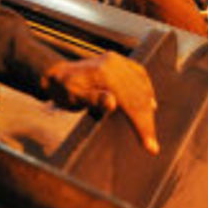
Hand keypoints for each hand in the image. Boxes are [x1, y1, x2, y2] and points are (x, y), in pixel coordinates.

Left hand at [42, 52, 159, 154]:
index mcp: (104, 73)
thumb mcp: (72, 97)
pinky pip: (140, 76)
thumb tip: (112, 102)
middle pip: (139, 96)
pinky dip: (146, 91)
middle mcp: (114, 64)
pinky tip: (150, 104)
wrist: (55, 74)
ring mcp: (117, 61)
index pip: (130, 101)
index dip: (141, 125)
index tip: (149, 146)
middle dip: (147, 122)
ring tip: (150, 131)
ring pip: (142, 87)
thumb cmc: (62, 89)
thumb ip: (92, 99)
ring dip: (148, 110)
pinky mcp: (118, 62)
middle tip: (152, 146)